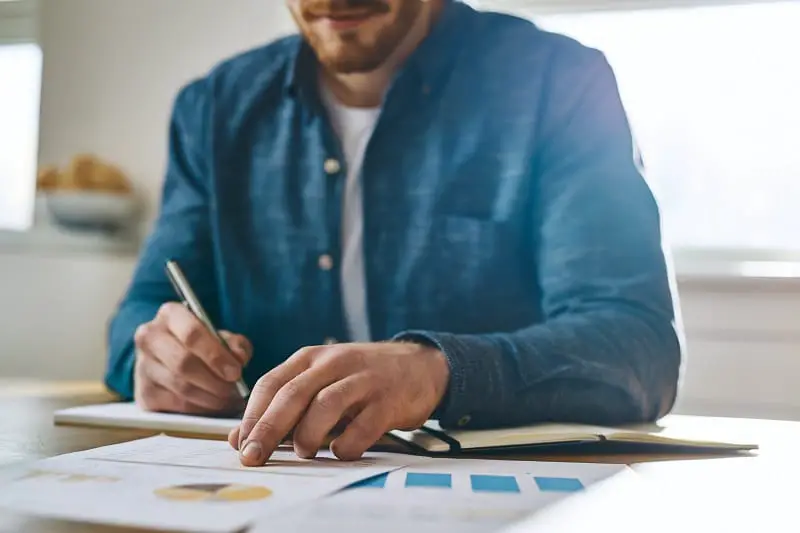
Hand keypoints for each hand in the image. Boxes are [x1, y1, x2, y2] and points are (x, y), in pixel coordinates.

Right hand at [133, 302, 251, 414]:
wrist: (173, 361)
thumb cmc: (202, 345)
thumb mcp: (221, 338)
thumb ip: (234, 344)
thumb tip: (238, 357)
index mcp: (170, 314)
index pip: (192, 334)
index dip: (216, 355)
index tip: (235, 372)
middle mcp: (149, 337)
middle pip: (183, 363)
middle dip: (215, 380)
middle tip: (234, 388)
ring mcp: (143, 366)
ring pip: (181, 387)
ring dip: (211, 397)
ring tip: (229, 398)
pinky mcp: (144, 393)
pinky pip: (176, 405)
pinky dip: (200, 408)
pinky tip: (213, 405)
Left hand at [228, 342, 449, 463]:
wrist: (420, 365)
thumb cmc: (360, 378)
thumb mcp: (320, 380)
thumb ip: (283, 404)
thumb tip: (240, 438)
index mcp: (311, 358)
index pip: (271, 383)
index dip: (252, 414)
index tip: (239, 445)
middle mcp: (334, 363)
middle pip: (293, 394)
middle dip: (269, 428)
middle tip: (254, 457)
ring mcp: (363, 380)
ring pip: (326, 404)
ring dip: (308, 433)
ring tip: (302, 452)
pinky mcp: (389, 400)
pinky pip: (364, 426)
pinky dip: (348, 444)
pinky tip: (341, 452)